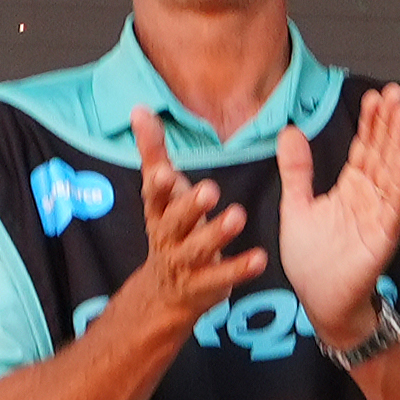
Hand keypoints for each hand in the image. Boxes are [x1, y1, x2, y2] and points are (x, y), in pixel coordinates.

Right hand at [133, 105, 262, 326]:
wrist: (165, 289)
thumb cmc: (170, 224)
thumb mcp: (159, 190)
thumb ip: (153, 151)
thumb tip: (139, 110)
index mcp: (158, 211)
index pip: (154, 196)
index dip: (159, 185)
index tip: (166, 172)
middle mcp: (168, 236)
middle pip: (176, 222)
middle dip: (191, 207)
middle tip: (211, 190)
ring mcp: (185, 262)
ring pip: (198, 249)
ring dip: (217, 234)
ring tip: (238, 216)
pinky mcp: (205, 284)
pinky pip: (222, 276)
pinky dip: (240, 268)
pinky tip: (259, 258)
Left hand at [280, 84, 399, 354]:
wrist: (320, 300)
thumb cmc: (312, 258)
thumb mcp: (297, 207)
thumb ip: (297, 171)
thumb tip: (291, 129)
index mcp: (351, 187)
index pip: (364, 147)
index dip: (371, 122)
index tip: (376, 96)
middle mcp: (369, 196)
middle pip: (381, 153)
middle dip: (389, 124)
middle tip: (396, 93)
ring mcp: (378, 215)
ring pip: (390, 173)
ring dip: (399, 144)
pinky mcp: (382, 237)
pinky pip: (393, 207)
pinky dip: (399, 184)